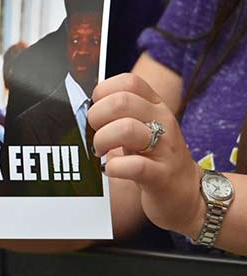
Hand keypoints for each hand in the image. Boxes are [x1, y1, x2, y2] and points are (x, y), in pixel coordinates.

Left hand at [88, 73, 204, 238]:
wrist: (187, 193)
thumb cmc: (154, 157)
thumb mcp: (140, 127)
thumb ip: (119, 114)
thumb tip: (87, 107)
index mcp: (155, 106)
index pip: (129, 82)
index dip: (104, 91)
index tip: (96, 108)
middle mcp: (162, 121)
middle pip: (122, 102)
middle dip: (97, 116)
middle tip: (95, 133)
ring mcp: (164, 148)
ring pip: (127, 129)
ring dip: (103, 140)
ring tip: (101, 151)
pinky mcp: (161, 175)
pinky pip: (135, 165)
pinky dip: (115, 167)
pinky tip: (111, 170)